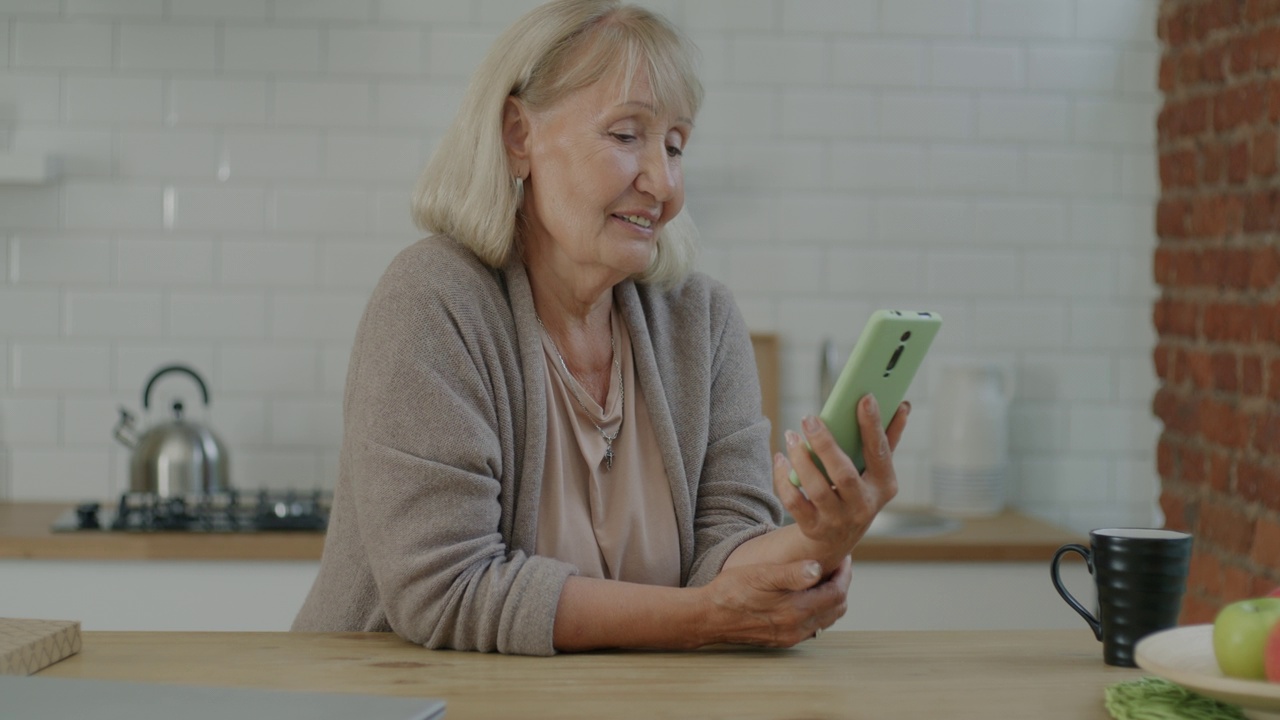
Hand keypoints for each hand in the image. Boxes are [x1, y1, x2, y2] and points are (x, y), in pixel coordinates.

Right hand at [701, 556, 851, 647]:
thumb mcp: (761, 574)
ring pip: (825, 619)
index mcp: (796, 610)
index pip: (836, 594)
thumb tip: (819, 568)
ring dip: (830, 599)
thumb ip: (792, 573)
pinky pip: (811, 627)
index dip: (844, 574)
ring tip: (825, 578)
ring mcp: (790, 636)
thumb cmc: (732, 591)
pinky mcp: (781, 639)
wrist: (708, 617)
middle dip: (841, 586)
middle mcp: (797, 628)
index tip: (844, 558)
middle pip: (836, 609)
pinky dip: (818, 610)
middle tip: (838, 567)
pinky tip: (807, 596)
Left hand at [773, 395, 907, 571]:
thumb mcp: (877, 472)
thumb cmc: (858, 492)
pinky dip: (784, 479)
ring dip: (801, 459)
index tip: (865, 398)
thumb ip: (888, 440)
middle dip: (825, 444)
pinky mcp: (814, 528)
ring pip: (817, 488)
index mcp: (884, 485)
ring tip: (792, 435)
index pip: (879, 453)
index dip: (873, 426)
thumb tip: (904, 406)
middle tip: (809, 418)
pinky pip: (795, 502)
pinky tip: (781, 458)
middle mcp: (863, 505)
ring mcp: (838, 520)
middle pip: (844, 474)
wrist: (837, 539)